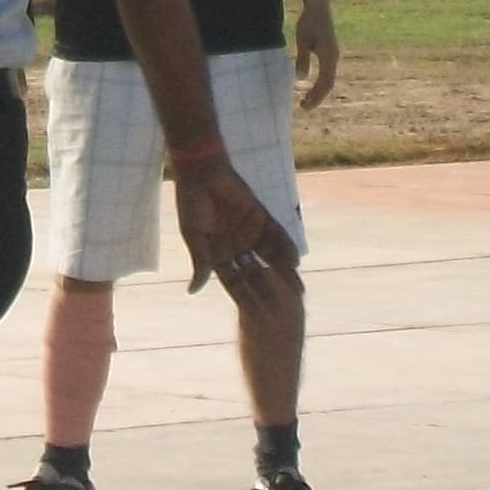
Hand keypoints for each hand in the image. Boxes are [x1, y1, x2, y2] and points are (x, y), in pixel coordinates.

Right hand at [174, 157, 300, 312]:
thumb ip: (200, 263)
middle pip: (256, 274)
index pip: (234, 281)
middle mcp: (237, 246)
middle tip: (284, 311)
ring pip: (270, 258)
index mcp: (219, 253)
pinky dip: (286, 248)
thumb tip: (192, 291)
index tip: (256, 317)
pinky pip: (277, 236)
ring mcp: (251, 232)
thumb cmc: (192, 204)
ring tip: (297, 292)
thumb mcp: (194, 237)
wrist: (201, 171)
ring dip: (283, 274)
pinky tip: (295, 262)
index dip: (245, 297)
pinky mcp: (262, 218)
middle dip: (269, 291)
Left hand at [292, 0, 338, 108]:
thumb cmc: (309, 21)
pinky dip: (319, 82)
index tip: (304, 106)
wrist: (319, 6)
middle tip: (303, 107)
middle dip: (317, 97)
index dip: (316, 96)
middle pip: (328, 84)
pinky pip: (327, 72)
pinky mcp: (330, 52)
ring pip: (328, 79)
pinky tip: (310, 85)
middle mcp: (334, 58)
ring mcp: (333, 55)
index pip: (325, 83)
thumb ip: (303, 59)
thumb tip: (300, 79)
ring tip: (306, 100)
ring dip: (318, 91)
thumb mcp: (303, 40)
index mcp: (329, 57)